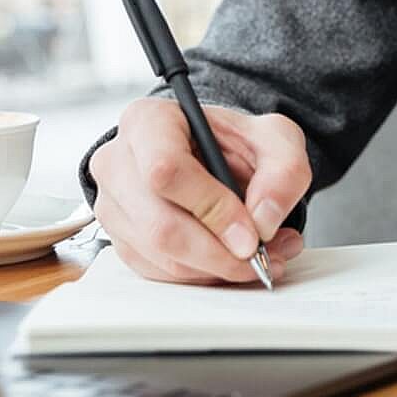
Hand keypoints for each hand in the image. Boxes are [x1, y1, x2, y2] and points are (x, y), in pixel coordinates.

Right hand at [88, 97, 309, 284]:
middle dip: (219, 252)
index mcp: (147, 121)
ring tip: (263, 256)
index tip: (251, 233)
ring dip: (218, 268)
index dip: (211, 208)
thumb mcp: (276, 139)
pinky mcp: (121, 240)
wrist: (215, 156)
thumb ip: (284, 172)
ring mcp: (113, 205)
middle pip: (159, 224)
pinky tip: (233, 260)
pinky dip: (203, 275)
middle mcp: (118, 162)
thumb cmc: (234, 142)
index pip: (165, 170)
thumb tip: (263, 219)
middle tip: (262, 256)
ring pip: (161, 256)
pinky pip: (160, 273)